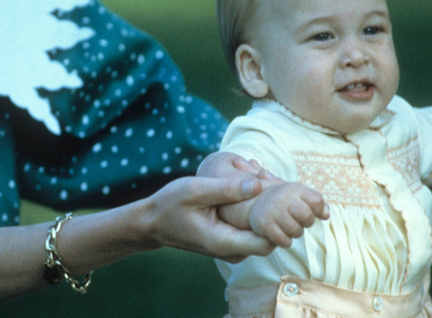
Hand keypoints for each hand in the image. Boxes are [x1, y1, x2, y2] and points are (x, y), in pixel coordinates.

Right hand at [145, 176, 274, 262]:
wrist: (154, 221)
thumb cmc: (171, 204)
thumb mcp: (195, 190)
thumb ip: (226, 189)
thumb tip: (258, 185)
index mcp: (223, 242)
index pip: (267, 242)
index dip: (277, 220)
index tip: (273, 193)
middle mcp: (232, 252)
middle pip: (271, 237)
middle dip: (274, 211)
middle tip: (266, 179)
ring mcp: (234, 250)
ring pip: (264, 233)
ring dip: (266, 209)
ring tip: (257, 179)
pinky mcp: (233, 243)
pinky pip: (254, 231)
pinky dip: (257, 211)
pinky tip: (250, 188)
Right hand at [248, 182, 329, 247]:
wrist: (258, 203)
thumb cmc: (286, 202)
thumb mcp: (302, 197)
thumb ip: (318, 204)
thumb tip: (327, 214)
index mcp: (296, 189)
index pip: (317, 201)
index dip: (319, 210)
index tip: (313, 212)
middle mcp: (284, 197)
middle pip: (307, 216)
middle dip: (307, 223)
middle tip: (300, 221)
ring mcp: (273, 211)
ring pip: (296, 231)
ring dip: (295, 233)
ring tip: (289, 226)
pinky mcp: (265, 224)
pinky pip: (284, 240)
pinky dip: (285, 241)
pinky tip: (282, 234)